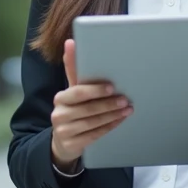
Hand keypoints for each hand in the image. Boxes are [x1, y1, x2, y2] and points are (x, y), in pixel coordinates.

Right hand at [50, 39, 131, 169]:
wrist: (63, 142)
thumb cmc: (72, 110)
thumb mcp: (72, 91)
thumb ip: (73, 69)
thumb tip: (70, 42)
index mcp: (60, 98)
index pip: (78, 92)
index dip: (95, 90)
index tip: (111, 86)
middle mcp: (59, 114)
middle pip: (88, 108)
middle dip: (108, 104)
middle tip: (125, 99)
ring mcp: (64, 131)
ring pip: (93, 122)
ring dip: (112, 115)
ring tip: (127, 109)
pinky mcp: (72, 145)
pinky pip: (95, 135)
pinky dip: (109, 127)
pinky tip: (120, 121)